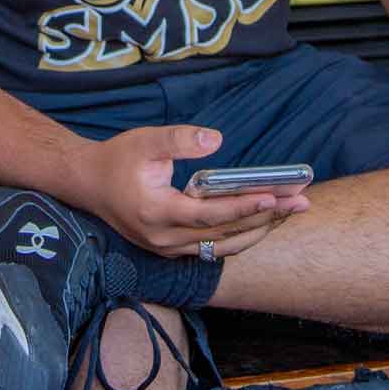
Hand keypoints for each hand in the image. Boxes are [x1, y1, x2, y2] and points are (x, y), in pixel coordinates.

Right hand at [71, 125, 310, 258]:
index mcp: (157, 212)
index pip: (209, 214)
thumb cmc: (116, 160)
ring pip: (223, 245)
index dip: (243, 206)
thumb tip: (217, 139)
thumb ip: (180, 139)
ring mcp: (168, 249)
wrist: (87, 184)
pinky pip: (214, 247)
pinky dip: (241, 235)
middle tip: (302, 201)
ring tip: (291, 211)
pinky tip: (264, 221)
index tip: (275, 196)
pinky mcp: (172, 250)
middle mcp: (164, 239)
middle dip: (266, 217)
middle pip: (225, 233)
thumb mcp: (144, 141)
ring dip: (259, 229)